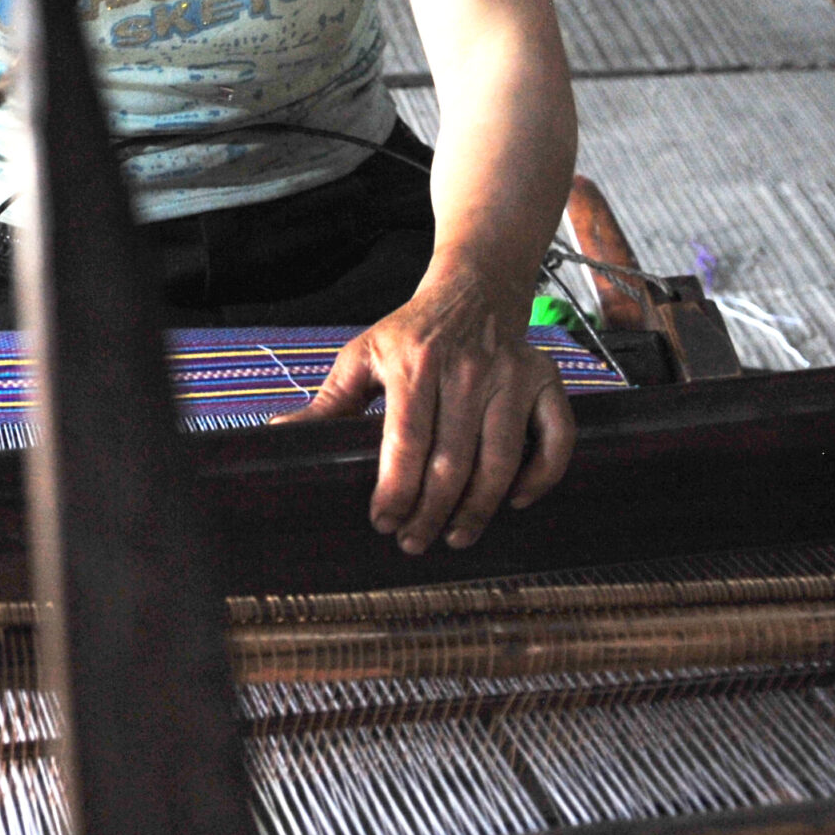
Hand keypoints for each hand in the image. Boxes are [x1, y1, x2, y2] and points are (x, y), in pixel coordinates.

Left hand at [274, 266, 575, 554]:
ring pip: (500, 459)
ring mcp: (511, 377)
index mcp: (414, 364)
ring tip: (455, 536)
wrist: (472, 290)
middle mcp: (466, 371)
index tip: (382, 523)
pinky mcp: (545, 382)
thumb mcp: (362, 356)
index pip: (405, 441)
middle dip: (431, 512)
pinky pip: (556, 438)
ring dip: (479, 508)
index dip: (395, 489)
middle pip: (452, 460)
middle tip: (414, 543)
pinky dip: (541, 476)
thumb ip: (327, 403)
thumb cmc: (411, 333)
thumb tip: (278, 435)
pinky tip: (516, 502)